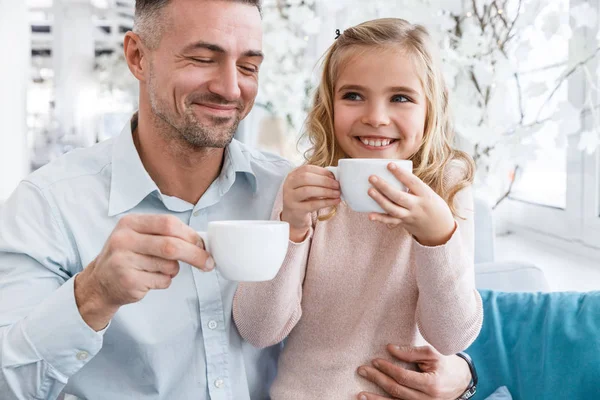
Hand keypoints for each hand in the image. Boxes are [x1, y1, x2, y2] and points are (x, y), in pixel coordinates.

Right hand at [75, 214, 211, 330]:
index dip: (190, 234)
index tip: (202, 244)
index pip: (168, 223)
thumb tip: (201, 242)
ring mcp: (124, 261)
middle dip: (195, 255)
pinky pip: (162, 281)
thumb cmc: (128, 257)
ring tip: (157, 269)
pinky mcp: (129, 281)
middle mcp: (124, 240)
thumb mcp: (139, 236)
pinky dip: (164, 281)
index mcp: (130, 223)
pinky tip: (149, 279)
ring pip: (169, 266)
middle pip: (171, 246)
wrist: (99, 283)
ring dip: (173, 270)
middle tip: (208, 263)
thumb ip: (165, 234)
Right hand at [280, 165, 340, 241]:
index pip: (306, 169)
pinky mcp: (296, 210)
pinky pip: (312, 204)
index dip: (321, 171)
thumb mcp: (307, 186)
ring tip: (337, 193)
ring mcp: (290, 198)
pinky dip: (326, 202)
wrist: (293, 217)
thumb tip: (334, 177)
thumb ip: (317, 179)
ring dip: (326, 191)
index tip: (333, 176)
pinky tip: (335, 201)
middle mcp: (288, 185)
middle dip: (324, 181)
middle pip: (306, 178)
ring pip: (308, 191)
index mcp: (292, 176)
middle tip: (337, 185)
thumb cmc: (303, 199)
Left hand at [357, 345, 470, 399]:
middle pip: (396, 390)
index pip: (403, 377)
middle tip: (362, 370)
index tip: (375, 360)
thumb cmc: (446, 364)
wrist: (462, 382)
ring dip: (376, 399)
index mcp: (431, 384)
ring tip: (360, 394)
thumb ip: (410, 352)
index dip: (387, 368)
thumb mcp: (432, 353)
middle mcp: (426, 399)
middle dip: (377, 379)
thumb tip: (390, 348)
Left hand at [367, 163, 455, 245]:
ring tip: (369, 191)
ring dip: (380, 200)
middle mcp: (417, 206)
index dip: (401, 174)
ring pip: (393, 209)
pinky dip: (380, 219)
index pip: (412, 182)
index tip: (389, 165)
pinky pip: (391, 221)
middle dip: (384, 187)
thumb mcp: (428, 193)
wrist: (440, 227)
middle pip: (399, 196)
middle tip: (371, 177)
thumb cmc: (432, 204)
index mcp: (425, 194)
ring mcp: (410, 216)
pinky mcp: (404, 223)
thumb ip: (413, 186)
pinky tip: (370, 215)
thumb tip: (392, 174)